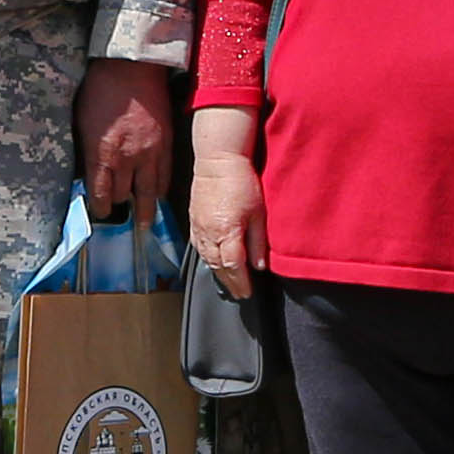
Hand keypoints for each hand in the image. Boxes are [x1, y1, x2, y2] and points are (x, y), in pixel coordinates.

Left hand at [74, 60, 179, 220]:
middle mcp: (127, 158)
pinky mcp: (166, 145)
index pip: (100, 194)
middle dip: (119, 206)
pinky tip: (157, 197)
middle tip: (119, 215)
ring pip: (149, 193)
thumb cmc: (100, 90)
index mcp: (101, 152)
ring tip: (144, 223)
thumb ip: (86, 151)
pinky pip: (165, 177)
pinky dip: (160, 190)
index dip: (99, 208)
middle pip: (123, 196)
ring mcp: (150, 153)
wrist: (131, 68)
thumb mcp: (81, 122)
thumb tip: (86, 174)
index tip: (99, 212)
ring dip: (145, 210)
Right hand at [186, 131, 265, 299]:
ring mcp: (198, 228)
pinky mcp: (193, 221)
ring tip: (228, 283)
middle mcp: (209, 234)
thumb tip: (259, 265)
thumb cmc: (241, 181)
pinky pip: (198, 247)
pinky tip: (213, 262)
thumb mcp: (258, 212)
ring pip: (207, 259)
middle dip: (230, 283)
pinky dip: (207, 259)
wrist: (218, 160)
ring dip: (218, 274)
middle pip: (218, 267)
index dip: (241, 282)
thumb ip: (258, 241)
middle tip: (239, 293)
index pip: (234, 266)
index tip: (248, 292)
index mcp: (227, 232)